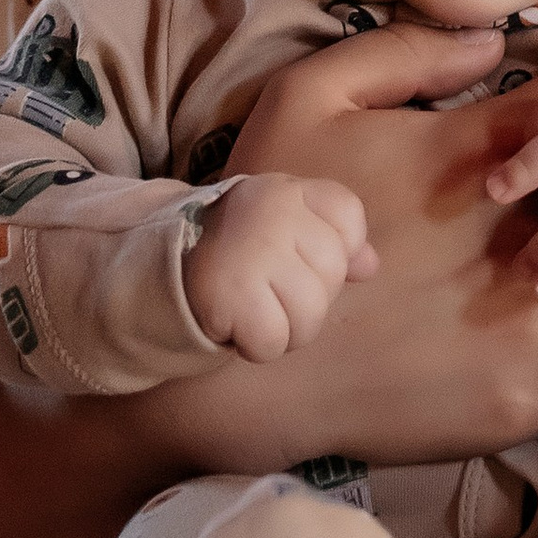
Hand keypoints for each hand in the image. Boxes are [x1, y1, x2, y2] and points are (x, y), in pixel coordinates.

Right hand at [183, 172, 375, 358]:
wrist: (168, 264)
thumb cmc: (240, 248)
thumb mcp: (285, 228)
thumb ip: (333, 240)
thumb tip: (370, 266)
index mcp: (290, 191)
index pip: (348, 218)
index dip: (339, 248)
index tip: (300, 255)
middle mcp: (274, 213)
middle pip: (333, 275)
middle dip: (309, 297)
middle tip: (270, 289)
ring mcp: (253, 252)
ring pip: (310, 315)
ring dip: (287, 328)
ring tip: (257, 309)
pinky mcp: (232, 294)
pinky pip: (275, 341)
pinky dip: (259, 346)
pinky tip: (238, 325)